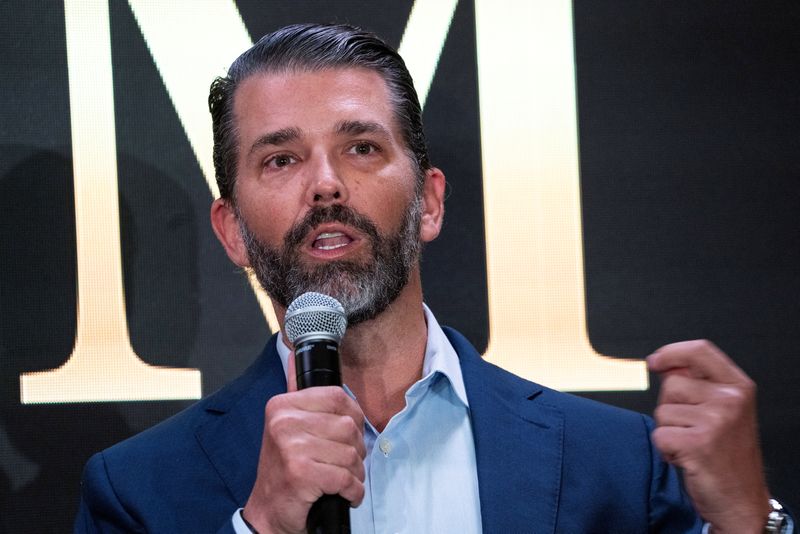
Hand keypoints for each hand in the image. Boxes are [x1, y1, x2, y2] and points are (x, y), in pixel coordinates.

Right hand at [243, 353, 365, 533]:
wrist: (268, 512)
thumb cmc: (284, 470)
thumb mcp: (285, 426)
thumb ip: (296, 393)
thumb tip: (295, 356)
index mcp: (282, 406)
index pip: (337, 397)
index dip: (354, 417)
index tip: (349, 434)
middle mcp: (284, 422)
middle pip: (347, 426)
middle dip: (356, 449)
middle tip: (345, 462)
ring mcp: (292, 448)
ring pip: (350, 453)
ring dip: (355, 472)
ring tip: (343, 479)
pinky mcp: (302, 473)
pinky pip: (346, 478)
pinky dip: (353, 491)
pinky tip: (345, 494)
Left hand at [648, 340, 770, 533]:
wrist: (742, 501)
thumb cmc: (728, 456)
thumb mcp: (724, 412)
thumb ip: (698, 384)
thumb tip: (664, 364)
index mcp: (739, 387)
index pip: (700, 350)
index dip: (672, 352)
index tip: (655, 362)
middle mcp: (730, 400)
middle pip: (671, 384)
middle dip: (671, 407)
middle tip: (693, 430)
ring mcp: (716, 421)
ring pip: (662, 411)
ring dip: (669, 430)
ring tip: (692, 445)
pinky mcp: (698, 443)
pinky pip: (659, 434)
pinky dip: (666, 449)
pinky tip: (687, 458)